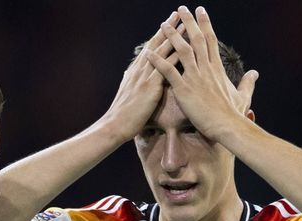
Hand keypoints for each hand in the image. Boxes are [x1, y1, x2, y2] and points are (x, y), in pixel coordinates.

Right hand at [99, 12, 182, 142]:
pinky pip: (165, 67)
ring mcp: (145, 76)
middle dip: (169, 27)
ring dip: (175, 36)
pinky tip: (184, 49)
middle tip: (178, 13)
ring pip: (162, 51)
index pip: (150, 47)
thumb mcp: (126, 91)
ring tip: (185, 24)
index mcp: (135, 70)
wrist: (115, 125)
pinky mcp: (150, 86)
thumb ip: (131, 80)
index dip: (160, 34)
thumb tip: (130, 73)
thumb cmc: (122, 113)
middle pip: (157, 43)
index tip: (169, 22)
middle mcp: (140, 68)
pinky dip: (174, 56)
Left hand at [142, 6, 259, 142]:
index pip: (210, 40)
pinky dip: (158, 61)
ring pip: (182, 50)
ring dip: (172, 36)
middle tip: (181, 8)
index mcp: (217, 68)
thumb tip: (255, 73)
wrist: (227, 126)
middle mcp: (206, 68)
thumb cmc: (234, 114)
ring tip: (164, 24)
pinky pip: (169, 71)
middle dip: (189, 22)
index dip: (205, 24)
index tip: (201, 11)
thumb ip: (248, 82)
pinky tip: (149, 53)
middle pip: (196, 39)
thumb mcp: (243, 95)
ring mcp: (194, 77)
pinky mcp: (184, 89)